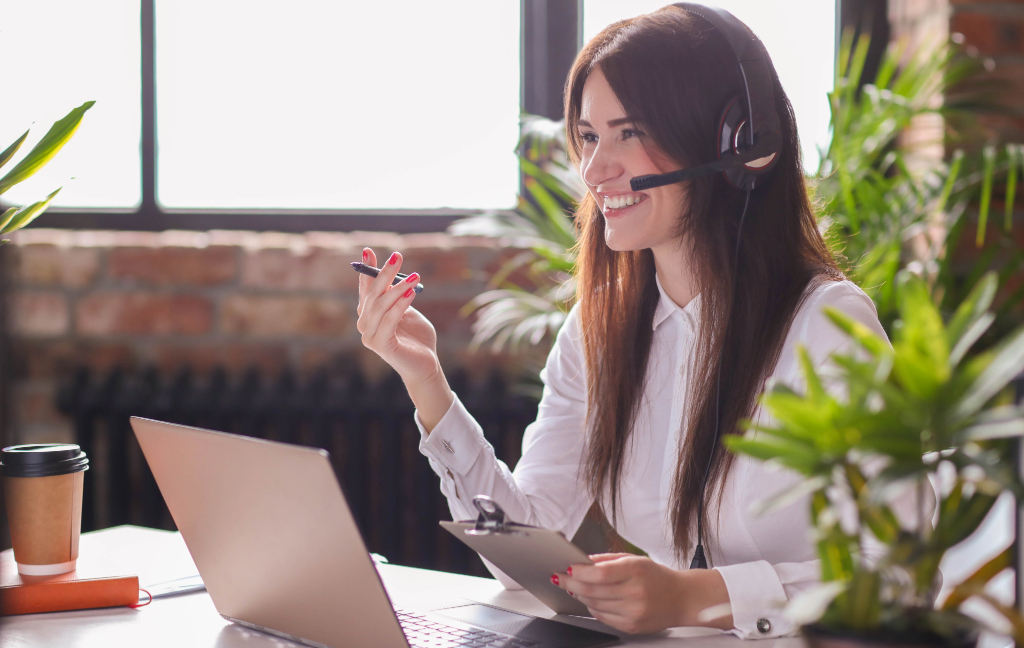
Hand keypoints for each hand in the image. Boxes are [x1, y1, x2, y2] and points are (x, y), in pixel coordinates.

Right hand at [356, 248, 438, 385]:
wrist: (426, 365)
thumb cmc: (417, 338)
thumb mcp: (407, 311)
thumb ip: (398, 296)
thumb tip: (396, 276)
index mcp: (369, 314)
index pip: (366, 288)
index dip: (367, 269)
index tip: (368, 250)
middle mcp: (365, 324)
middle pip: (373, 294)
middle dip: (384, 273)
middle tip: (397, 256)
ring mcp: (370, 336)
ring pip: (381, 305)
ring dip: (397, 288)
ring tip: (414, 276)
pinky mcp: (381, 346)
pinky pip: (389, 320)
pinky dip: (400, 305)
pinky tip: (411, 293)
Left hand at [553, 553, 731, 634]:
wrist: (682, 599)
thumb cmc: (657, 577)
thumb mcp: (635, 559)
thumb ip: (608, 560)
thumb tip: (582, 561)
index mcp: (636, 571)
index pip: (600, 573)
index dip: (579, 572)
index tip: (567, 568)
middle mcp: (635, 592)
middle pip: (593, 590)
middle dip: (572, 583)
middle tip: (560, 578)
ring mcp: (633, 612)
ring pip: (594, 604)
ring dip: (580, 595)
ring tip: (574, 587)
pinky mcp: (631, 626)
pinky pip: (602, 617)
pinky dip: (592, 607)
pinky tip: (590, 600)